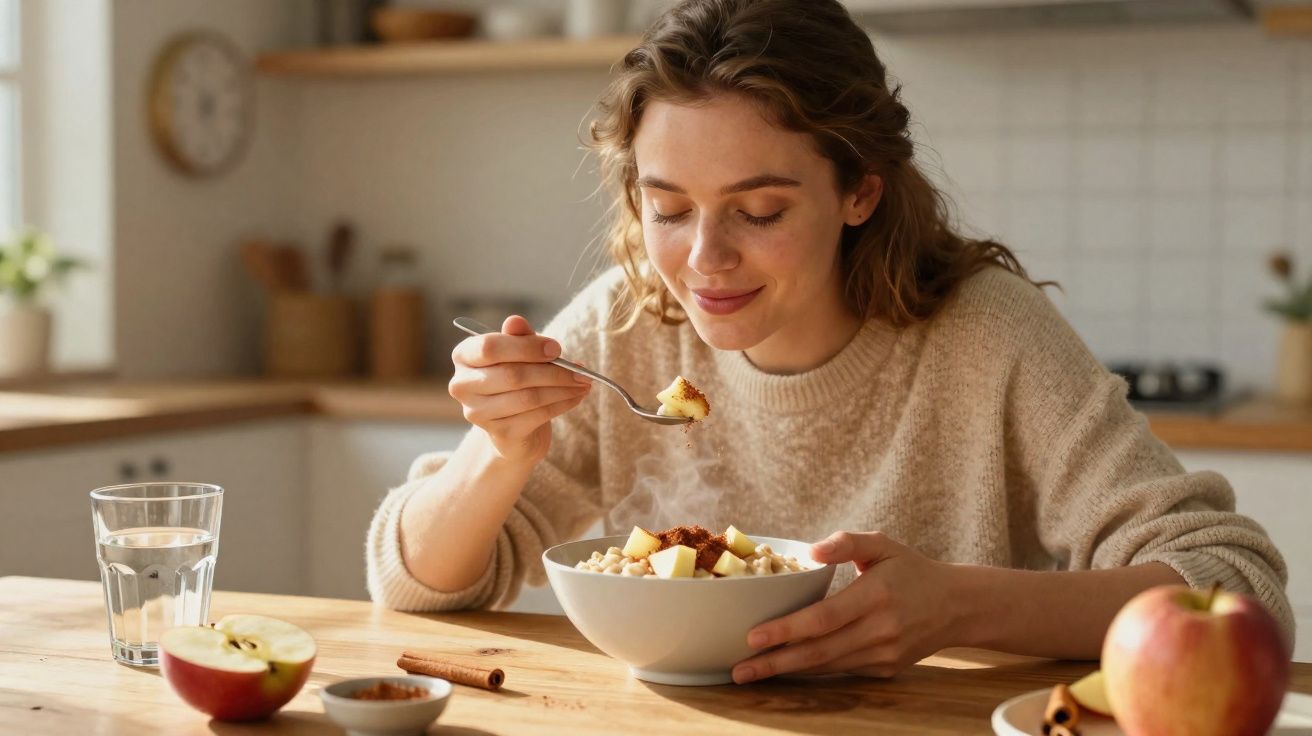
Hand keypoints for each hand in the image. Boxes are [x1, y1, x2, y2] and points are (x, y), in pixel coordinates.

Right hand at [448, 315, 591, 465]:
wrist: (515, 426)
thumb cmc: (516, 378)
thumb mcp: (519, 353)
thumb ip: (518, 337)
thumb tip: (515, 321)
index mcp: (464, 356)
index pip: (490, 348)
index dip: (526, 347)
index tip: (556, 349)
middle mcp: (463, 385)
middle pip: (512, 375)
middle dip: (553, 371)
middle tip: (581, 370)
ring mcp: (478, 413)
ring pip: (528, 397)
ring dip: (562, 389)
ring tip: (583, 383)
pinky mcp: (499, 433)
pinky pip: (537, 415)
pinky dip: (562, 404)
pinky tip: (576, 397)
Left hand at [732, 531, 960, 683]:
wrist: (956, 606)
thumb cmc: (912, 570)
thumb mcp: (883, 544)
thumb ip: (847, 542)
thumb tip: (810, 551)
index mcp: (876, 595)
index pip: (824, 618)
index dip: (787, 630)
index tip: (753, 636)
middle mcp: (880, 629)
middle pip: (819, 651)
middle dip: (775, 663)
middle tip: (740, 669)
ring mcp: (884, 654)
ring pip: (827, 667)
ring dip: (787, 672)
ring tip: (752, 673)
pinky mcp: (885, 669)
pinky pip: (841, 671)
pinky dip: (812, 671)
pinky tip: (786, 668)